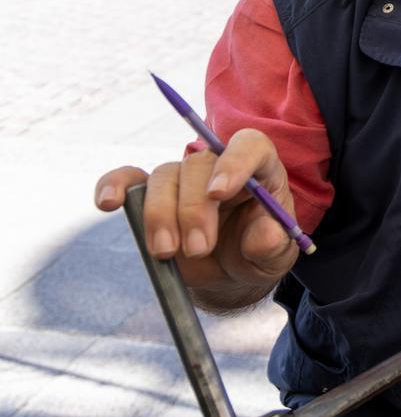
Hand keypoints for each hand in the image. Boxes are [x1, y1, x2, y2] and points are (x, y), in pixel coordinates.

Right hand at [94, 129, 299, 299]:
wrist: (232, 270)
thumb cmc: (259, 252)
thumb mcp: (277, 254)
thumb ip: (274, 244)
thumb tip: (265, 233)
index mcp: (260, 168)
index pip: (249, 146)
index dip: (233, 163)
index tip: (219, 193)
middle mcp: (219, 165)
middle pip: (199, 165)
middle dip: (194, 209)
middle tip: (199, 248)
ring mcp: (183, 178)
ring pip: (164, 177)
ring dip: (160, 214)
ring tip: (167, 251)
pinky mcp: (152, 195)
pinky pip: (128, 179)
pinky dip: (114, 185)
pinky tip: (107, 202)